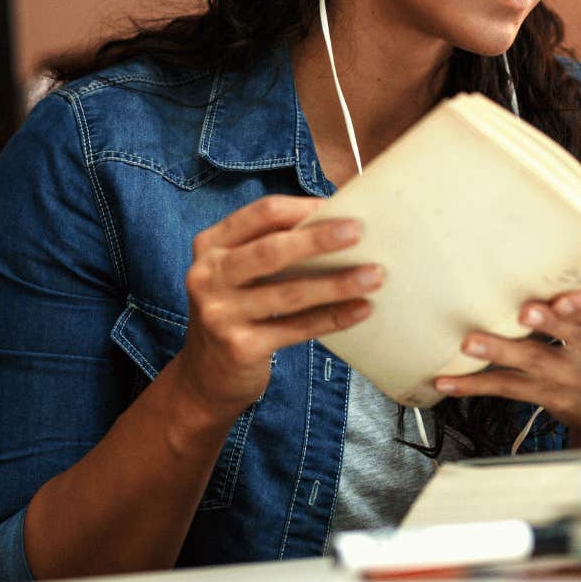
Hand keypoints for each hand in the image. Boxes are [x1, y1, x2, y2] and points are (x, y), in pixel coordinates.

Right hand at [177, 196, 382, 421]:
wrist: (206, 374)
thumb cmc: (236, 309)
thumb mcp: (238, 272)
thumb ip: (271, 246)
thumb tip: (339, 223)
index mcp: (211, 244)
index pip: (262, 214)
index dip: (303, 208)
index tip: (342, 207)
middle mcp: (208, 276)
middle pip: (271, 250)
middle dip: (319, 239)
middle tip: (359, 232)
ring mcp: (220, 314)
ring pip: (289, 292)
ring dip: (337, 283)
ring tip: (374, 275)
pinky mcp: (239, 348)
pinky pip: (297, 328)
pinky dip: (333, 318)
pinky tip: (362, 309)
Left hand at [432, 265, 580, 430]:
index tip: (562, 301)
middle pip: (577, 341)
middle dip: (549, 327)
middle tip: (522, 312)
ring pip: (540, 366)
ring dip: (504, 355)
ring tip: (472, 344)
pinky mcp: (554, 397)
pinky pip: (515, 391)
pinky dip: (480, 387)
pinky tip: (449, 382)